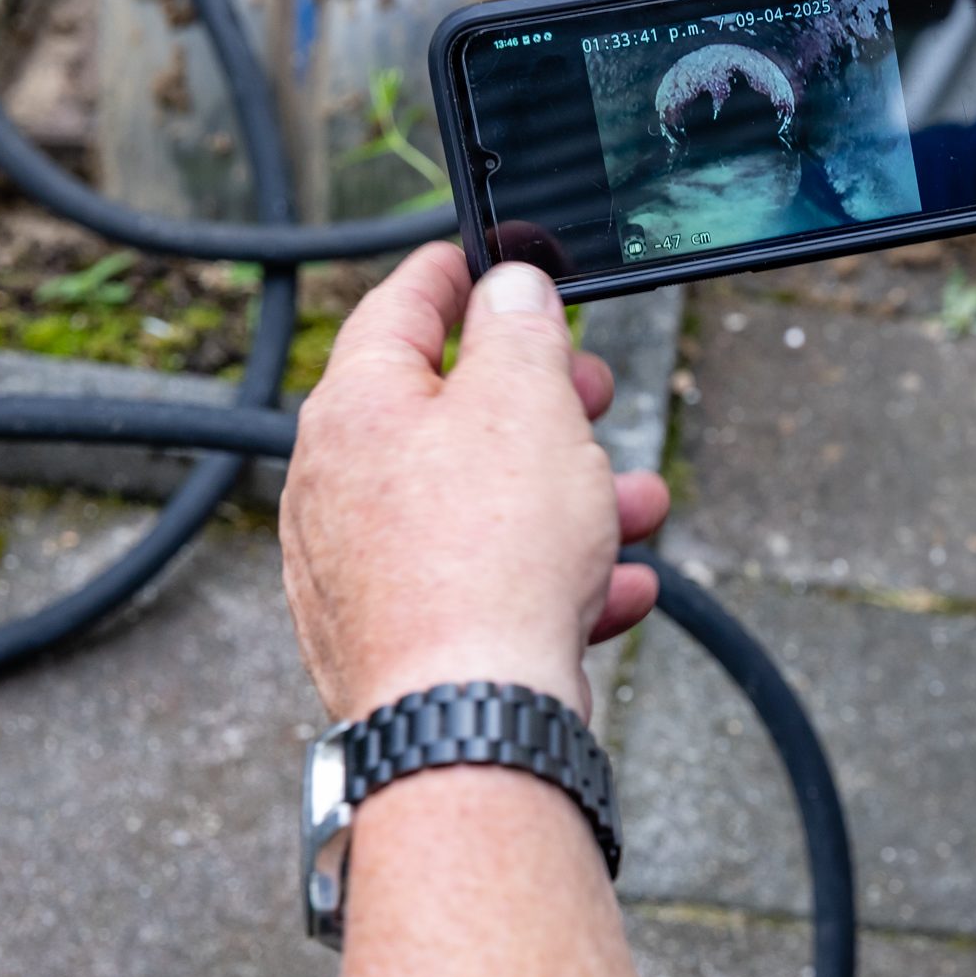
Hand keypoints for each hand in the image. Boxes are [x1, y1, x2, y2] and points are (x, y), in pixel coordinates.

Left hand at [280, 244, 669, 722]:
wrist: (467, 719)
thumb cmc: (490, 559)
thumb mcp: (527, 404)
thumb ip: (521, 328)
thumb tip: (510, 286)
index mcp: (355, 408)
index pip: (401, 306)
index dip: (458, 273)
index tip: (491, 257)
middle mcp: (338, 485)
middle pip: (449, 413)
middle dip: (543, 404)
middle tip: (593, 392)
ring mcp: (362, 569)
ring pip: (481, 504)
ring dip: (570, 497)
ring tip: (637, 506)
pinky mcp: (400, 638)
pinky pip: (484, 583)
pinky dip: (551, 576)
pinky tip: (615, 589)